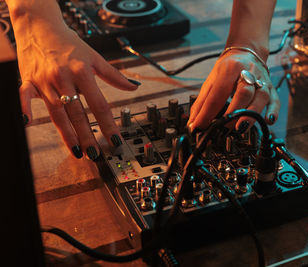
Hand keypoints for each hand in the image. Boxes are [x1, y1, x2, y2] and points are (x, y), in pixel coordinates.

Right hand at [16, 18, 138, 159]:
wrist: (40, 25)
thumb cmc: (68, 43)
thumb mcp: (94, 56)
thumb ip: (114, 74)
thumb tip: (133, 86)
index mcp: (82, 72)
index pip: (99, 104)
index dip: (108, 124)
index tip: (115, 140)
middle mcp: (64, 77)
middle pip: (78, 113)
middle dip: (87, 136)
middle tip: (95, 153)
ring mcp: (45, 81)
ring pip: (57, 112)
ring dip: (66, 133)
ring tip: (76, 150)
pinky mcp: (28, 81)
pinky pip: (24, 96)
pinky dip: (24, 109)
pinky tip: (27, 124)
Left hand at [187, 49, 279, 133]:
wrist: (246, 52)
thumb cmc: (228, 68)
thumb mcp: (211, 81)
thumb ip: (202, 103)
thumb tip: (194, 124)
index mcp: (229, 68)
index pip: (217, 93)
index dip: (208, 113)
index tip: (200, 127)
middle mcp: (248, 72)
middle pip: (243, 93)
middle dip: (232, 113)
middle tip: (222, 129)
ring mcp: (261, 81)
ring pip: (260, 97)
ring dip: (250, 114)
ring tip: (240, 128)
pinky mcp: (271, 89)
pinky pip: (275, 101)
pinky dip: (273, 112)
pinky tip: (268, 121)